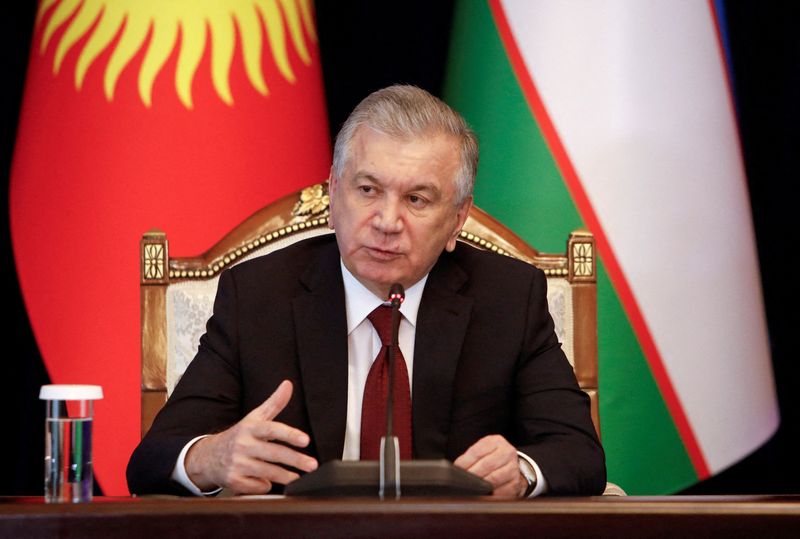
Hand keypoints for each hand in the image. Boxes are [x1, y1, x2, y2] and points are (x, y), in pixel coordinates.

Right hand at [185, 380, 317, 493]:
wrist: (209, 456)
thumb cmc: (239, 436)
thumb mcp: (254, 417)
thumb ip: (274, 403)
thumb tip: (288, 384)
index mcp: (250, 428)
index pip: (272, 429)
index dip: (289, 434)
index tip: (306, 440)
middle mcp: (242, 445)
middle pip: (273, 453)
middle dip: (295, 460)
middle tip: (312, 464)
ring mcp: (237, 463)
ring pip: (267, 472)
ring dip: (284, 476)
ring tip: (297, 477)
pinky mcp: (233, 481)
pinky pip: (256, 486)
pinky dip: (265, 485)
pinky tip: (268, 481)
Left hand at [453, 435, 525, 497]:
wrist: (511, 466)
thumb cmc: (492, 458)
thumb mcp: (483, 450)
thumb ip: (471, 456)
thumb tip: (457, 468)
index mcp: (496, 441)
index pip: (477, 451)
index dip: (465, 462)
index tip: (457, 469)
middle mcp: (507, 452)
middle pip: (486, 465)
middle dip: (472, 474)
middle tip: (463, 480)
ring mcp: (513, 468)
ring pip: (494, 478)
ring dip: (481, 485)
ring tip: (472, 487)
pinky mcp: (515, 483)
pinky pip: (501, 491)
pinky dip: (491, 494)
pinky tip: (484, 494)